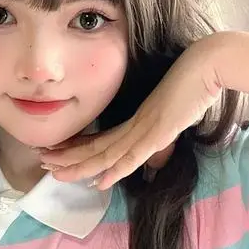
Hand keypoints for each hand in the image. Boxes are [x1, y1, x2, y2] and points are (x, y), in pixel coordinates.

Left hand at [38, 37, 222, 189]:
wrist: (206, 66)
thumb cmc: (193, 87)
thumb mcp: (173, 115)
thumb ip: (161, 131)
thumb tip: (155, 144)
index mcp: (135, 121)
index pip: (100, 139)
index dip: (77, 149)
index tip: (57, 154)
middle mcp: (134, 125)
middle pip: (95, 146)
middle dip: (67, 157)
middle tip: (43, 162)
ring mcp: (144, 129)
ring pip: (106, 153)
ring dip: (80, 166)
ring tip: (56, 174)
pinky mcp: (158, 132)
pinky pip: (132, 155)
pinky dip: (116, 170)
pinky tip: (100, 182)